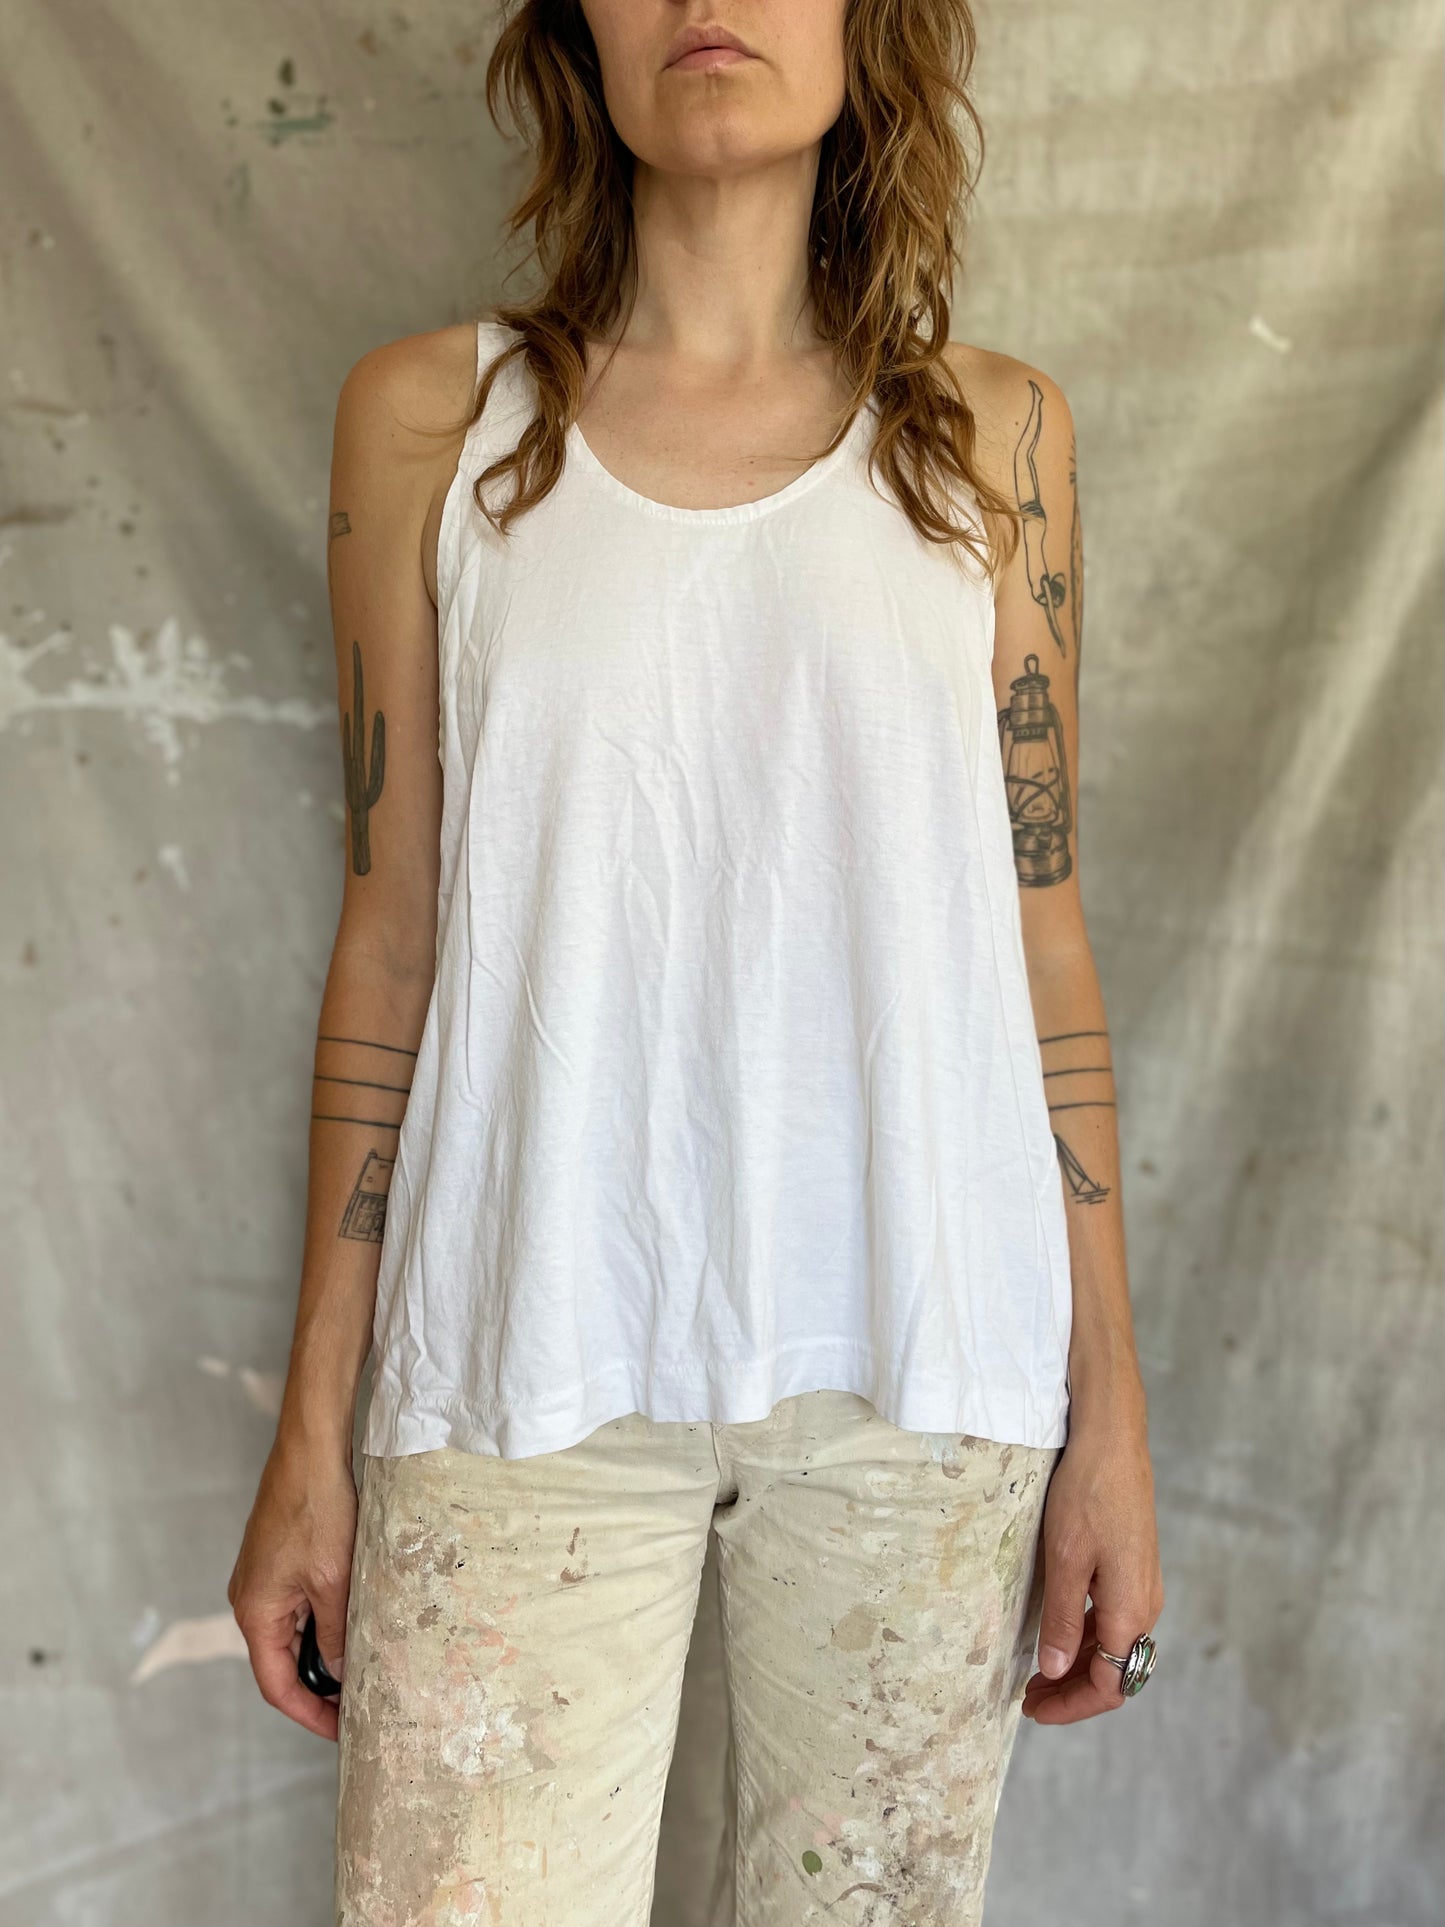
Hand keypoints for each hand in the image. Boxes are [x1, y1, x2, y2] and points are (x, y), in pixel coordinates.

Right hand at [227, 1442, 357, 1741]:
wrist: (309, 1452)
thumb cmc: (316, 1511)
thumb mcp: (334, 1580)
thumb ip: (336, 1632)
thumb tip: (342, 1673)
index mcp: (255, 1612)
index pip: (277, 1685)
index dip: (309, 1714)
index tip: (341, 1732)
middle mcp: (250, 1600)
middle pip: (280, 1663)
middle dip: (317, 1689)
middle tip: (357, 1707)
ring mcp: (261, 1580)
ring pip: (291, 1635)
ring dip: (321, 1654)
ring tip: (360, 1671)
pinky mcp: (276, 1562)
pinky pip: (296, 1608)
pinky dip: (320, 1625)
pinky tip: (350, 1626)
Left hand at [1021, 1410, 1162, 1724]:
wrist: (1113, 1441)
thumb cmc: (1087, 1495)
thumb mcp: (1065, 1560)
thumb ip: (1062, 1620)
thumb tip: (1055, 1671)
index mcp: (1130, 1612)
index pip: (1108, 1684)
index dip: (1070, 1706)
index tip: (1032, 1710)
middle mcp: (1145, 1606)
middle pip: (1114, 1671)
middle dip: (1072, 1690)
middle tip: (1029, 1697)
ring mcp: (1144, 1585)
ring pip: (1115, 1646)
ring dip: (1079, 1665)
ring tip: (1039, 1672)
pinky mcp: (1136, 1566)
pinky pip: (1115, 1619)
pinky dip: (1088, 1638)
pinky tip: (1062, 1631)